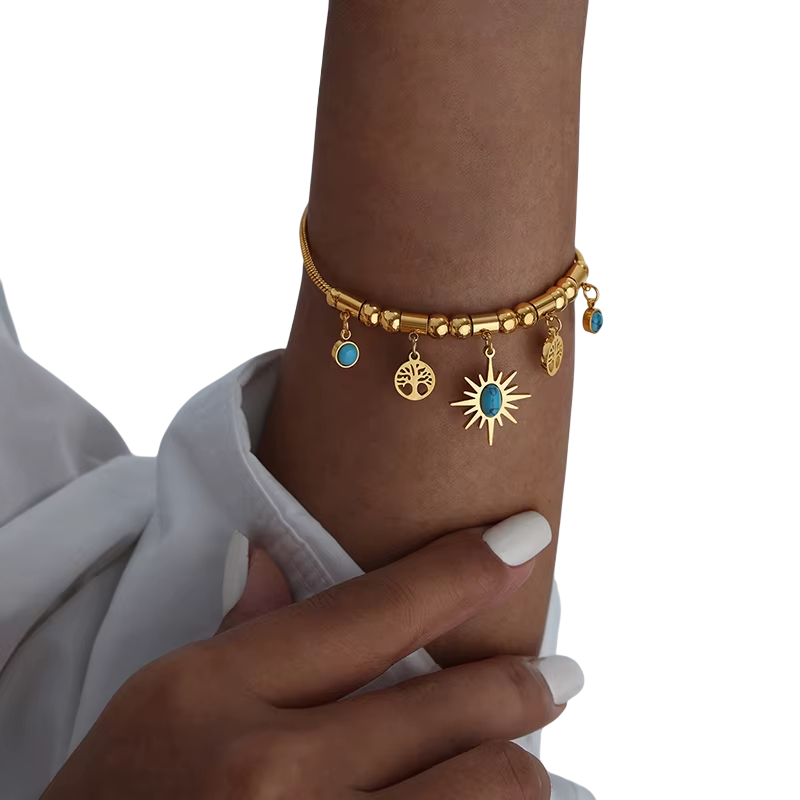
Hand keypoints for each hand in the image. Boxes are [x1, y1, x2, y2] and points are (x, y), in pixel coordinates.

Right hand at [43, 516, 583, 798]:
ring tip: (515, 757)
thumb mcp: (163, 703)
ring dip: (516, 771)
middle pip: (455, 710)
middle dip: (525, 687)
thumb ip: (240, 632)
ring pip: (489, 791)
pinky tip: (475, 799)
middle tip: (558, 676)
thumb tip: (273, 554)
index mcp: (216, 692)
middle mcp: (270, 771)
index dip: (464, 570)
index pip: (374, 611)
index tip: (527, 538)